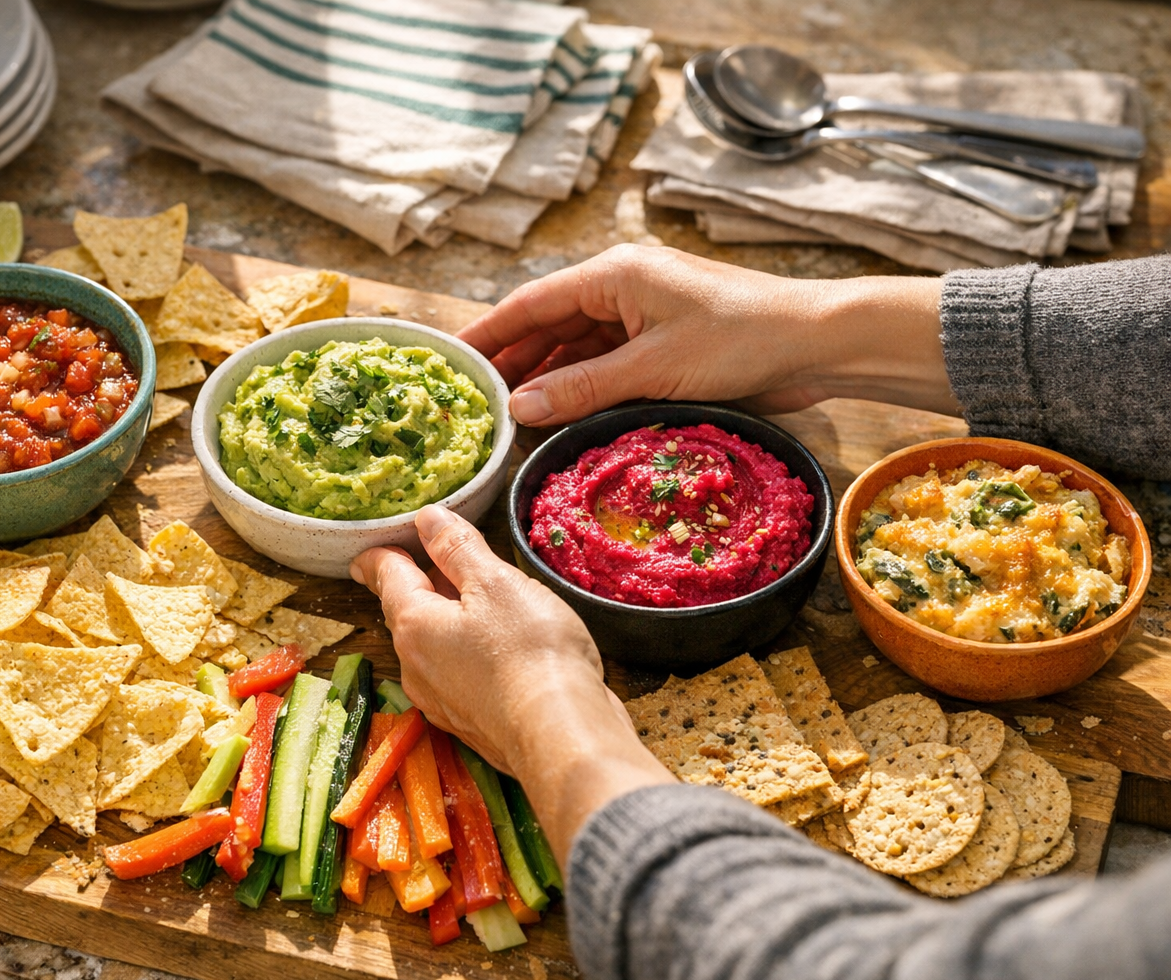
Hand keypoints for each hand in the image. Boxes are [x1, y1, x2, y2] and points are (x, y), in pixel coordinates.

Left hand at [350, 506, 670, 864]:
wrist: (562, 737)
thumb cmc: (530, 653)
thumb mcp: (496, 582)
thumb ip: (458, 548)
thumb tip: (426, 518)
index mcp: (413, 624)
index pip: (385, 575)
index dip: (381, 552)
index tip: (375, 544)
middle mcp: (415, 666)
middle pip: (407, 611)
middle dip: (420, 583)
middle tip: (434, 558)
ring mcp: (441, 700)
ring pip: (432, 645)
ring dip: (447, 618)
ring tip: (476, 597)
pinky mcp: (470, 722)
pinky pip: (457, 673)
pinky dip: (467, 650)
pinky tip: (499, 644)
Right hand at [458, 244, 954, 426]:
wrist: (817, 343)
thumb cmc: (741, 339)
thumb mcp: (652, 369)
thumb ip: (582, 388)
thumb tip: (518, 408)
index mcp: (613, 274)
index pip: (531, 303)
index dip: (488, 335)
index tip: (450, 361)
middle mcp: (621, 288)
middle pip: (548, 326)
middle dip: (512, 363)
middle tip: (473, 403)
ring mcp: (642, 315)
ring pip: (575, 349)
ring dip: (546, 381)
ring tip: (507, 418)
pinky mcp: (662, 343)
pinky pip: (604, 364)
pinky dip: (579, 388)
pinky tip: (558, 416)